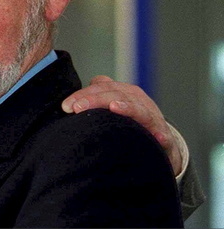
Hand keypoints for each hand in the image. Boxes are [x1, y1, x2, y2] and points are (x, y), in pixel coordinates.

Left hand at [61, 75, 182, 175]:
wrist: (159, 142)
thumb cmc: (127, 122)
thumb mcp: (110, 107)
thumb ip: (94, 99)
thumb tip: (72, 100)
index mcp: (121, 92)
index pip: (100, 87)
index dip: (82, 94)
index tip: (65, 106)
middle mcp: (136, 99)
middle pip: (115, 94)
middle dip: (95, 100)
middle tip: (77, 108)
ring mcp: (151, 115)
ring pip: (137, 108)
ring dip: (126, 108)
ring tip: (114, 107)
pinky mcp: (162, 133)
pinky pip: (161, 132)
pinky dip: (160, 133)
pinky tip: (157, 136)